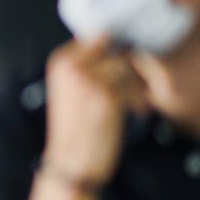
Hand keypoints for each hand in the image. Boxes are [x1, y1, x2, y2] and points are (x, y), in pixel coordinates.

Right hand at [43, 37, 147, 186]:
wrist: (71, 162)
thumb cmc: (75, 128)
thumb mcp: (71, 89)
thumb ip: (87, 64)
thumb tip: (120, 44)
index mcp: (60, 61)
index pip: (97, 37)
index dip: (113, 50)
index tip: (118, 68)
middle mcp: (72, 67)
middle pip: (115, 50)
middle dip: (127, 68)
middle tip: (128, 88)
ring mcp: (89, 80)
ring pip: (128, 68)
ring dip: (135, 85)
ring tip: (130, 102)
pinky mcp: (108, 97)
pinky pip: (135, 87)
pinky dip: (139, 100)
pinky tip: (134, 112)